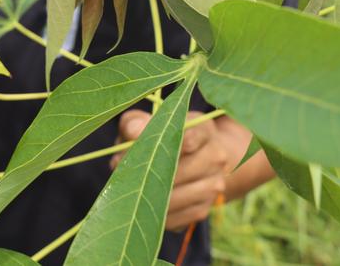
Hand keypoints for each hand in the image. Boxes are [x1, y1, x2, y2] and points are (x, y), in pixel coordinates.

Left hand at [111, 109, 228, 230]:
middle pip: (180, 171)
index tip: (138, 148)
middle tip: (124, 173)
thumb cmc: (160, 136)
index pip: (189, 138)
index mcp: (203, 130)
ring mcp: (213, 185)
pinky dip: (153, 213)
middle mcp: (216, 157)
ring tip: (129, 188)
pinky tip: (142, 203)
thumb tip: (134, 133)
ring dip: (148, 196)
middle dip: (147, 173)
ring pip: (176, 197)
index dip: (161, 145)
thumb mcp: (146, 122)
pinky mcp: (203, 209)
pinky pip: (175, 217)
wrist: (195, 158)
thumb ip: (135, 123)